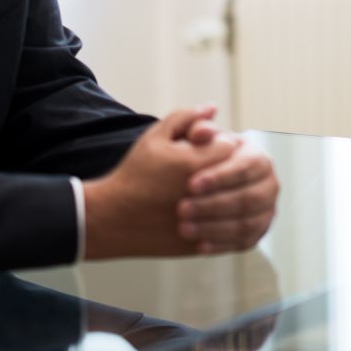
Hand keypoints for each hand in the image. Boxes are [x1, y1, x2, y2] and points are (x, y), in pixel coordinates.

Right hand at [81, 107, 236, 259]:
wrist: (114, 217)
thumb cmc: (134, 174)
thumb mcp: (154, 137)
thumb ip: (185, 118)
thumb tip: (212, 107)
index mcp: (195, 163)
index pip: (231, 146)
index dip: (219, 144)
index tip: (207, 147)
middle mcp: (204, 193)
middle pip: (236, 175)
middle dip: (225, 169)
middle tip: (208, 168)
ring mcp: (204, 221)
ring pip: (235, 206)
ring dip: (226, 194)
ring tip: (208, 189)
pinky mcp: (201, 243)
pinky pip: (227, 231)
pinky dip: (223, 220)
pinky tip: (208, 212)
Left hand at [176, 137, 278, 254]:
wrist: (192, 187)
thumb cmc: (192, 158)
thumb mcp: (189, 138)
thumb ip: (194, 126)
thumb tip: (204, 124)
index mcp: (257, 157)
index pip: (245, 167)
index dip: (219, 176)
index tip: (191, 184)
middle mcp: (268, 184)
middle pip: (248, 198)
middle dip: (214, 205)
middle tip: (182, 209)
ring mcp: (265, 210)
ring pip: (246, 223)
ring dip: (214, 228)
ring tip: (184, 228)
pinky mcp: (256, 232)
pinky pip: (243, 242)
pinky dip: (221, 244)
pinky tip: (198, 244)